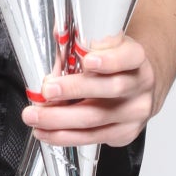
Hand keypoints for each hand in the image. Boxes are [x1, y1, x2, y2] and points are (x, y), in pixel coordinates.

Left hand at [21, 33, 154, 148]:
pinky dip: (65, 136)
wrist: (139, 88)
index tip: (87, 60)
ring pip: (96, 118)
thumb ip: (81, 42)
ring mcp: (134, 112)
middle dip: (74, 90)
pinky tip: (47, 131)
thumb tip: (58, 37)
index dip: (109, 60)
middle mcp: (139, 85)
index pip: (128, 57)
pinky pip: (92, 138)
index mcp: (136, 58)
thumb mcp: (105, 45)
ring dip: (60, 119)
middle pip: (110, 89)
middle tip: (47, 90)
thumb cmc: (116, 65)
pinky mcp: (125, 133)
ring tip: (35, 116)